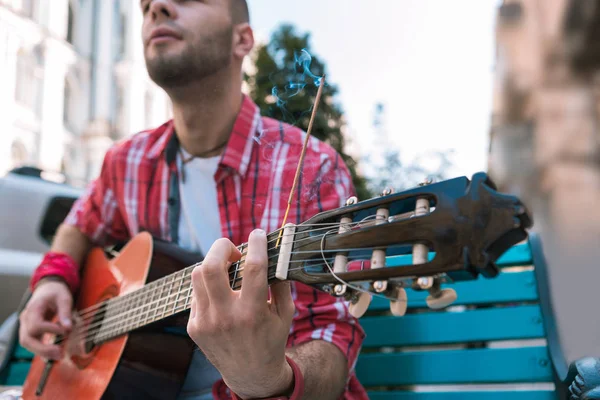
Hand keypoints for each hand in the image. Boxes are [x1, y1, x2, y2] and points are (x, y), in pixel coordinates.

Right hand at [19, 278, 72, 359]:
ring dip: (42, 352)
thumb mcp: (64, 297)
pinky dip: (42, 350)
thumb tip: (68, 329)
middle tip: (60, 353)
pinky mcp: (31, 331)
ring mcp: (26, 325)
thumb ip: (65, 312)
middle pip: (26, 339)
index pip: (36, 325)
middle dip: (43, 348)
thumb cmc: (56, 292)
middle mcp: (26, 318)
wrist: (48, 288)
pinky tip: (54, 354)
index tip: (66, 331)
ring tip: (60, 355)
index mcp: (33, 308)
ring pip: (27, 343)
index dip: (50, 330)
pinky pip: (32, 343)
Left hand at [186, 230, 295, 398]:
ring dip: (213, 264)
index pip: (253, 268)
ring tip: (226, 269)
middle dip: (221, 247)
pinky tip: (221, 293)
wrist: (250, 375)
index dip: (256, 244)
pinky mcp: (194, 326)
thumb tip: (277, 253)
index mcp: (253, 313)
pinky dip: (209, 286)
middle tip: (233, 249)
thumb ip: (281, 283)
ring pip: (198, 276)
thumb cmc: (271, 340)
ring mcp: (206, 322)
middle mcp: (226, 317)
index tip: (258, 233)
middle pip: (211, 267)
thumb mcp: (285, 314)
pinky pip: (196, 294)